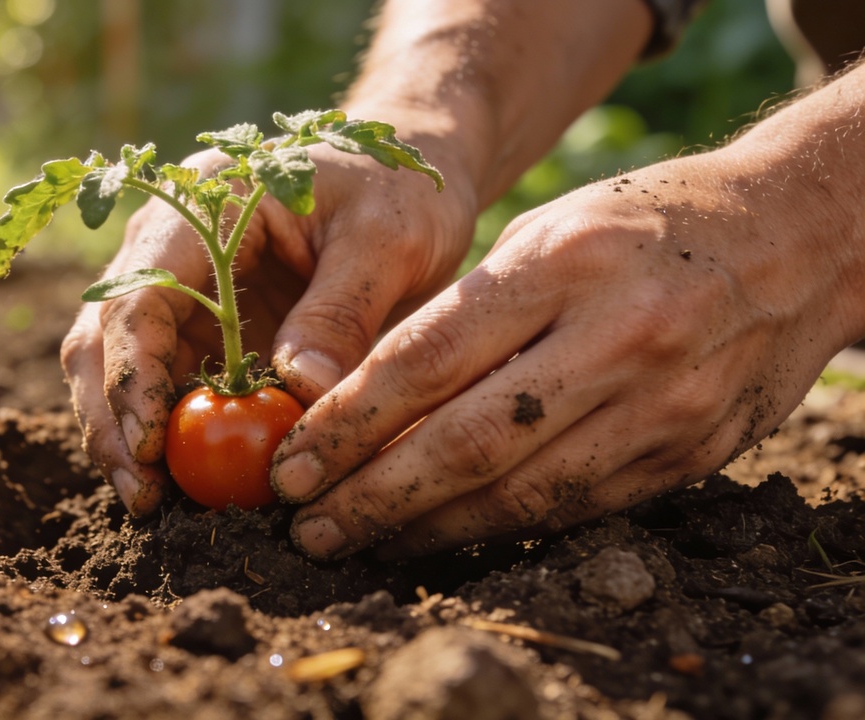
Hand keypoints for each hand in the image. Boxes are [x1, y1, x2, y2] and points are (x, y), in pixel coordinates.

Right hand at [61, 138, 477, 513]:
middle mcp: (173, 247)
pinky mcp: (207, 333)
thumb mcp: (388, 238)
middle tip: (142, 497)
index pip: (140, 292)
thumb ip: (342, 310)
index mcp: (204, 204)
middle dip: (113, 419)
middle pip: (105, 338)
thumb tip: (298, 393)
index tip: (151, 443)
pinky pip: (174, 389)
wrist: (409, 174)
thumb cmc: (400, 188)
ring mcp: (184, 292)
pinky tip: (194, 490)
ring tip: (156, 508)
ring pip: (121, 370)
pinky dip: (176, 440)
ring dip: (131, 439)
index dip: (132, 371)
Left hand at [271, 148, 864, 558]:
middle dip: (371, 496)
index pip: (427, 360)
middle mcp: (615, 338)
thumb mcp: (546, 232)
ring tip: (359, 541)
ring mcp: (661, 404)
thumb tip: (369, 396)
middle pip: (465, 442)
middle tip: (305, 528)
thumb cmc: (644, 225)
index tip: (291, 464)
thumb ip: (467, 311)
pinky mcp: (689, 453)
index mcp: (562, 263)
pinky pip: (576, 509)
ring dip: (426, 528)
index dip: (347, 423)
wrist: (797, 239)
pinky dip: (499, 529)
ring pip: (519, 494)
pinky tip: (443, 534)